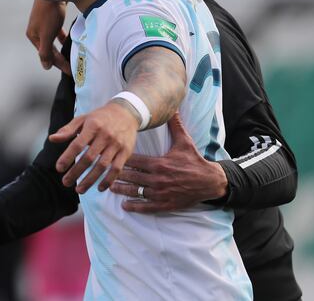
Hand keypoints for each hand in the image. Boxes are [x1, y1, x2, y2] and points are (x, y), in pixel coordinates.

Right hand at [26, 0, 68, 72]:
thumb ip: (46, 52)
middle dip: (59, 58)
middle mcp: (36, 31)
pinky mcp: (50, 17)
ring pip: (53, 41)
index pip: (45, 55)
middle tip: (71, 67)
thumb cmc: (49, 13)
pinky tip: (68, 40)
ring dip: (61, 49)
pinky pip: (56, 33)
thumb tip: (45, 67)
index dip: (58, 64)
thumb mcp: (47, 35)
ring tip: (70, 57)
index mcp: (32, 36)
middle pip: (49, 49)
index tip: (70, 71)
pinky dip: (62, 38)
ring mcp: (43, 24)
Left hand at [51, 102, 138, 193]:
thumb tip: (52, 139)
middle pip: (89, 158)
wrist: (126, 112)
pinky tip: (99, 188)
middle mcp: (105, 135)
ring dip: (90, 180)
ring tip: (79, 190)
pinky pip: (117, 169)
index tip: (59, 168)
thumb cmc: (99, 117)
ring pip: (102, 166)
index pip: (77, 144)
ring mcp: (116, 144)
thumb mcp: (82, 119)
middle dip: (76, 172)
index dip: (67, 157)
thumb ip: (67, 130)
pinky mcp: (126, 152)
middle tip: (65, 182)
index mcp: (93, 126)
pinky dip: (108, 180)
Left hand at [110, 113, 228, 212]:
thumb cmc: (195, 160)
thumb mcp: (185, 142)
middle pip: (131, 177)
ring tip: (110, 187)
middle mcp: (158, 179)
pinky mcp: (166, 204)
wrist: (210, 181)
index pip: (134, 161)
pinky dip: (135, 206)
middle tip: (103, 172)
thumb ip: (175, 126)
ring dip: (121, 189)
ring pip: (136, 191)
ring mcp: (161, 193)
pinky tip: (125, 205)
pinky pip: (147, 206)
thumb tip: (172, 108)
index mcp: (159, 163)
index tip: (109, 156)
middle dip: (117, 174)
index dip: (121, 159)